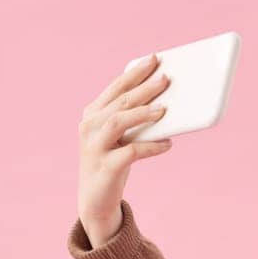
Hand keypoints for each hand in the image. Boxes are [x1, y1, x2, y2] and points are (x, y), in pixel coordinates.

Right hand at [76, 53, 174, 245]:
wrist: (95, 200)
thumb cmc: (113, 161)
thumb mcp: (121, 136)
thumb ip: (134, 118)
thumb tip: (167, 100)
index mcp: (93, 114)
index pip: (115, 87)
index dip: (135, 73)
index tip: (154, 59)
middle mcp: (89, 127)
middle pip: (120, 102)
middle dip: (144, 88)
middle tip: (166, 79)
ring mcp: (94, 147)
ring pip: (118, 122)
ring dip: (142, 113)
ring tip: (165, 109)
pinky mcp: (105, 167)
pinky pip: (130, 152)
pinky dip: (151, 147)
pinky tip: (168, 144)